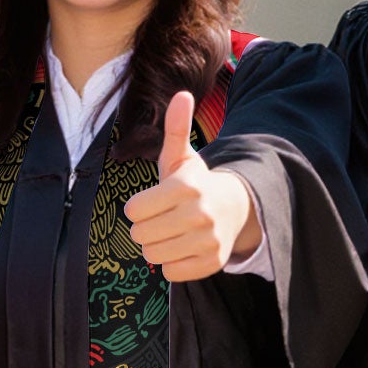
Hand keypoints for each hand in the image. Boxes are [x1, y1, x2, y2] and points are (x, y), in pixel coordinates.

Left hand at [122, 90, 257, 281]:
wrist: (234, 209)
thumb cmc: (195, 183)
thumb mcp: (182, 156)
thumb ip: (176, 128)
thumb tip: (182, 94)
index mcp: (187, 187)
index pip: (134, 210)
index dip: (137, 208)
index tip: (151, 202)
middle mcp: (200, 215)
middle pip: (140, 236)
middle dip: (145, 228)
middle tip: (161, 219)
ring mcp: (208, 241)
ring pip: (153, 256)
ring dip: (156, 246)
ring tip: (171, 233)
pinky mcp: (212, 263)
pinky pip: (170, 273)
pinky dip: (171, 263)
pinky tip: (182, 247)